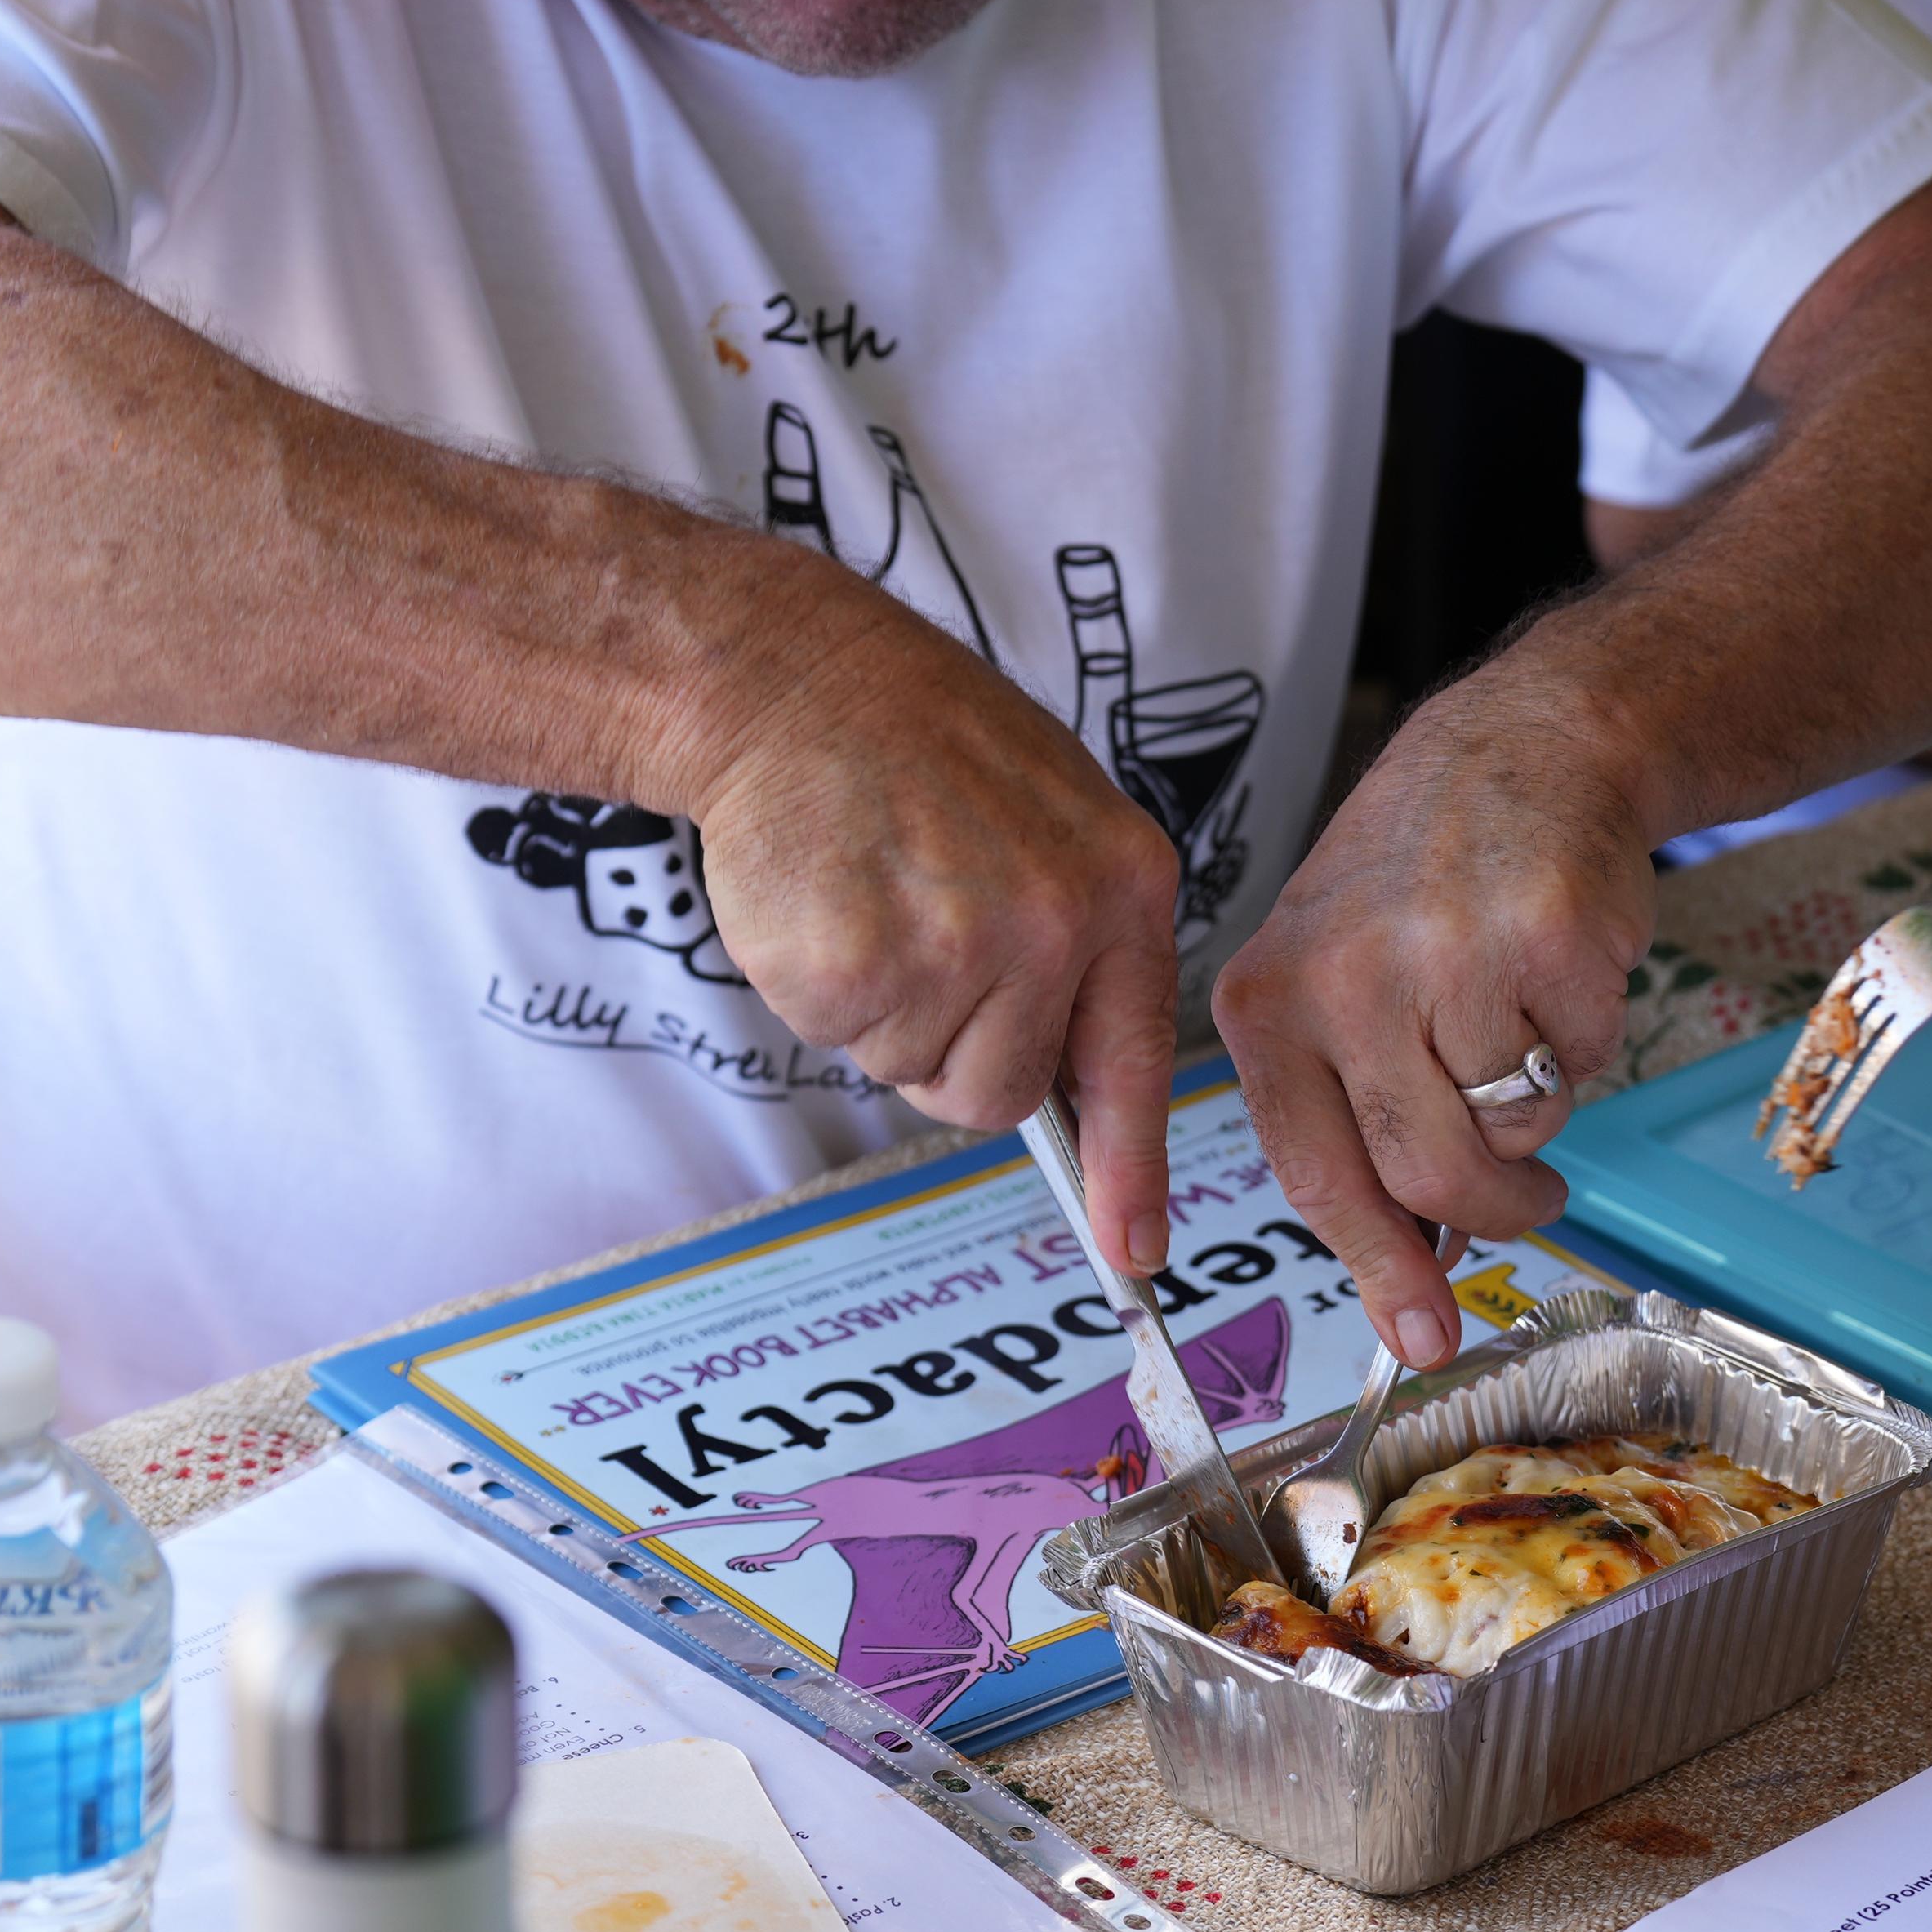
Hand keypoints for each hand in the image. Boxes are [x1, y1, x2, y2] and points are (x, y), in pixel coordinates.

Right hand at [678, 544, 1184, 1270]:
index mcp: (1122, 884)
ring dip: (888, 1016)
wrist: (795, 677)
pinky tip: (831, 902)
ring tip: (878, 900)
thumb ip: (1074, 940)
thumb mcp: (1046, 822)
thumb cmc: (916, 746)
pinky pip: (846, 1040)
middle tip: (919, 930)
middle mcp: (1059, 923)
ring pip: (924, 1074)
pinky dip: (825, 991)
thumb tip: (1070, 1085)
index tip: (1136, 1254)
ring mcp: (964, 948)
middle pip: (1007, 1089)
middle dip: (954, 1045)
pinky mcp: (864, 967)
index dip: (1133, 1169)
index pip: (1135, 1058)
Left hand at [1213, 668, 1651, 1369]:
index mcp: (1266, 1002)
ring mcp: (1444, 957)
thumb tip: (1418, 1268)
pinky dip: (1582, 1039)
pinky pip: (1579, 1064)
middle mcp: (1341, 980)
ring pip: (1508, 1132)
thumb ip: (1354, 1117)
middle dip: (1492, 1209)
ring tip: (1520, 1027)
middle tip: (1531, 1197)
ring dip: (1536, 1115)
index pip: (1314, 1177)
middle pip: (1423, 1177)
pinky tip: (1554, 965)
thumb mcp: (1339, 981)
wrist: (1525, 746)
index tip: (1420, 1336)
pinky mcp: (1544, 940)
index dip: (1377, 1268)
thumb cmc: (1424, 879)